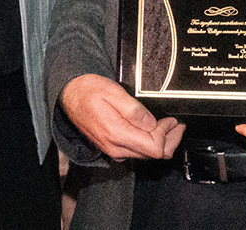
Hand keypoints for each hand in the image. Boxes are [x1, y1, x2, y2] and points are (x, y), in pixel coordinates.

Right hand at [60, 74, 184, 160]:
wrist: (68, 94)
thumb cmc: (88, 90)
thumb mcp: (112, 92)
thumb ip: (133, 109)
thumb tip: (152, 123)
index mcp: (116, 133)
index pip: (154, 147)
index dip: (167, 134)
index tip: (172, 120)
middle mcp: (115, 147)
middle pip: (153, 155)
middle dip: (170, 140)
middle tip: (177, 125)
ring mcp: (113, 150)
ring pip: (146, 155)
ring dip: (161, 142)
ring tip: (168, 126)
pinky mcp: (111, 147)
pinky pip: (136, 152)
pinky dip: (149, 143)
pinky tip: (152, 130)